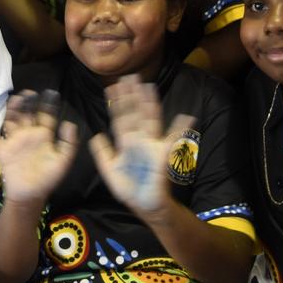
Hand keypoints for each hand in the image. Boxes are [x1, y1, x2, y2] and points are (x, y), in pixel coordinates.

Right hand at [0, 90, 77, 204]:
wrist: (30, 195)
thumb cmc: (47, 178)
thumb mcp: (62, 161)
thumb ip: (68, 143)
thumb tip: (69, 123)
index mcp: (43, 136)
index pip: (46, 116)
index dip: (47, 105)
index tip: (50, 93)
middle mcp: (28, 135)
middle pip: (27, 114)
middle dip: (28, 103)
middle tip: (28, 92)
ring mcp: (14, 141)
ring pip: (11, 120)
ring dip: (12, 110)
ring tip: (14, 99)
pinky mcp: (2, 150)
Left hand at [90, 75, 191, 215]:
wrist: (145, 206)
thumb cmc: (130, 189)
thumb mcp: (110, 171)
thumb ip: (102, 153)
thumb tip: (95, 136)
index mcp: (126, 143)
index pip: (120, 118)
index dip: (116, 103)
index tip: (111, 87)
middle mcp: (139, 140)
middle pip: (135, 113)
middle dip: (132, 96)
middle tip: (129, 77)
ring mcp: (152, 145)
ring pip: (150, 120)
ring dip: (150, 104)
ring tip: (148, 87)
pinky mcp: (162, 155)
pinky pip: (173, 140)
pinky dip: (181, 128)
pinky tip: (187, 116)